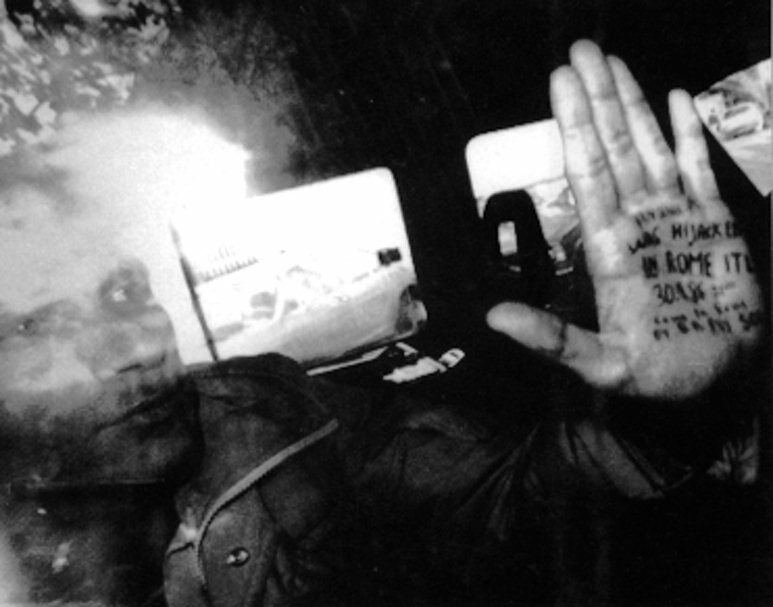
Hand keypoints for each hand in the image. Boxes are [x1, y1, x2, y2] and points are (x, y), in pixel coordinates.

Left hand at [487, 40, 762, 399]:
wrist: (716, 383)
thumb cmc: (658, 377)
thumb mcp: (600, 364)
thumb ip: (551, 339)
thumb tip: (494, 318)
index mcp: (609, 246)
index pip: (587, 173)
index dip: (575, 127)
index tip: (561, 84)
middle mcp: (637, 221)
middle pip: (613, 148)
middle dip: (597, 100)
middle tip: (582, 51)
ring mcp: (674, 217)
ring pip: (648, 148)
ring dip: (632, 104)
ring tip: (613, 62)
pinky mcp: (713, 223)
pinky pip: (698, 167)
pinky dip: (687, 134)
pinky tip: (674, 98)